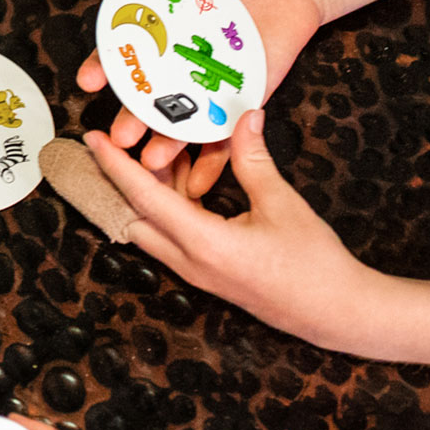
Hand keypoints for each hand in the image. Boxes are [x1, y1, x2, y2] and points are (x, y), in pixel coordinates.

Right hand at [73, 0, 327, 194]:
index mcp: (154, 30)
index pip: (119, 54)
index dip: (101, 68)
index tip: (90, 82)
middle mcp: (173, 64)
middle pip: (144, 98)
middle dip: (129, 119)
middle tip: (120, 135)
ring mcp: (205, 86)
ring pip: (178, 122)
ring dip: (163, 144)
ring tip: (153, 160)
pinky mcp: (239, 101)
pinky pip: (223, 134)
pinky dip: (211, 160)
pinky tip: (200, 180)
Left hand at [84, 111, 381, 347]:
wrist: (338, 313)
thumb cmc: (314, 263)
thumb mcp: (282, 204)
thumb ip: (254, 159)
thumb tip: (244, 116)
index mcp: (203, 243)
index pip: (144, 199)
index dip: (115, 166)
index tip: (92, 140)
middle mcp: (190, 262)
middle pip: (135, 217)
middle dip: (118, 180)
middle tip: (111, 143)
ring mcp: (197, 273)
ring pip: (152, 229)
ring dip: (146, 194)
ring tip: (148, 153)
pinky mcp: (208, 275)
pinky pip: (172, 239)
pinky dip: (166, 209)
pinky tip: (178, 182)